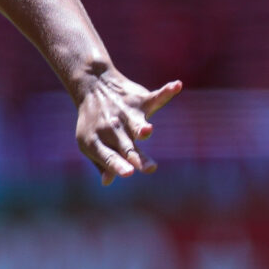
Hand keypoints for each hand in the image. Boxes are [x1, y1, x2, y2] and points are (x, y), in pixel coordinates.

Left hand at [73, 67, 181, 183]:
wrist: (92, 87)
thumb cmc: (94, 123)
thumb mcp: (91, 143)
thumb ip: (102, 162)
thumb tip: (107, 182)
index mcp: (96, 142)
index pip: (108, 157)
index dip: (117, 166)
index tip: (128, 173)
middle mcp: (111, 129)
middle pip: (126, 147)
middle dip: (137, 157)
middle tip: (149, 168)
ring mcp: (125, 114)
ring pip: (136, 123)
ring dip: (141, 128)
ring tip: (147, 131)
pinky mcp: (139, 100)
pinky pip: (155, 97)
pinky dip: (166, 92)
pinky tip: (177, 86)